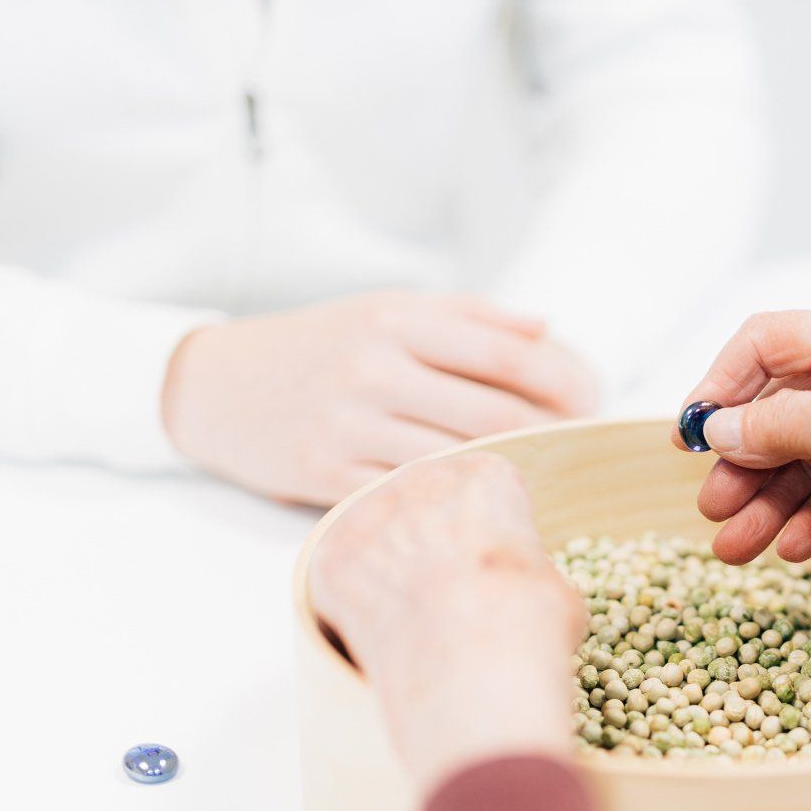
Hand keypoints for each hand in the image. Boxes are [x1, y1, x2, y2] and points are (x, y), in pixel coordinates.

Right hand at [164, 292, 598, 505]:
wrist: (216, 385)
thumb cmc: (318, 346)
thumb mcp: (386, 309)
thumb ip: (470, 317)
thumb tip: (547, 328)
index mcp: (397, 320)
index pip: (507, 355)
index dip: (565, 381)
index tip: (594, 399)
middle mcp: (375, 369)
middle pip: (495, 413)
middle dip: (554, 433)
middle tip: (584, 445)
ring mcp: (350, 426)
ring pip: (459, 459)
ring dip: (513, 471)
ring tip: (547, 473)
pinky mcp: (327, 476)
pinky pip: (411, 494)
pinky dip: (454, 499)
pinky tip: (482, 501)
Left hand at [308, 454, 584, 790]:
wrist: (474, 668)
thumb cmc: (526, 629)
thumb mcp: (557, 590)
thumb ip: (525, 570)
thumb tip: (520, 590)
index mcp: (486, 476)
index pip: (485, 489)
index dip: (491, 532)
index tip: (493, 565)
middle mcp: (422, 479)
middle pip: (424, 502)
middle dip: (433, 540)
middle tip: (448, 592)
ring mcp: (369, 515)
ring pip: (378, 535)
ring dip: (390, 567)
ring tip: (417, 618)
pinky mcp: (332, 559)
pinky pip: (341, 576)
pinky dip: (355, 604)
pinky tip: (382, 633)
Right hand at [675, 309, 810, 619]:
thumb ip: (775, 424)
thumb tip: (716, 427)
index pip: (766, 343)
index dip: (721, 385)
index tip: (690, 435)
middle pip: (780, 410)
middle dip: (742, 462)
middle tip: (712, 508)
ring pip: (804, 459)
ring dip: (767, 502)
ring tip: (736, 547)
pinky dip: (809, 518)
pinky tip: (791, 549)